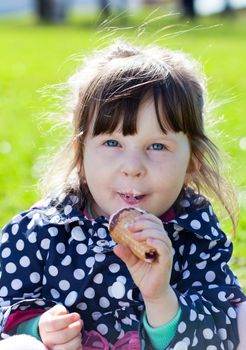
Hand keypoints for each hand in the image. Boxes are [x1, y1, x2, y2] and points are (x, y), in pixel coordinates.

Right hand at [39, 305, 82, 349]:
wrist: (51, 331)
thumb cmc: (56, 318)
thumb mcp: (56, 310)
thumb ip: (60, 310)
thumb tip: (63, 313)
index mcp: (44, 325)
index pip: (54, 324)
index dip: (67, 319)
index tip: (77, 315)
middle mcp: (46, 339)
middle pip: (63, 336)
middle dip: (75, 328)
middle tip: (80, 322)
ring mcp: (52, 349)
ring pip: (66, 348)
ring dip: (77, 338)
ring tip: (78, 332)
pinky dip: (78, 347)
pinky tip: (77, 339)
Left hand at [113, 212, 177, 326]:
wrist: (151, 292)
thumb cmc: (143, 274)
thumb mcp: (131, 262)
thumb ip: (126, 253)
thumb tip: (116, 246)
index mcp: (156, 240)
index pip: (154, 222)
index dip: (145, 217)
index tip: (132, 219)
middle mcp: (163, 243)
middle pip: (157, 225)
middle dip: (143, 223)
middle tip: (129, 227)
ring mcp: (166, 252)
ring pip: (161, 235)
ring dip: (147, 231)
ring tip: (135, 236)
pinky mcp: (167, 262)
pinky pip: (164, 248)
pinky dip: (156, 242)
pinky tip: (147, 242)